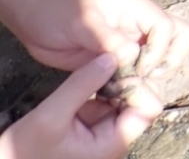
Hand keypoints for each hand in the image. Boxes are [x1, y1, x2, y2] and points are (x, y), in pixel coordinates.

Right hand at [0, 54, 159, 158]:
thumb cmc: (24, 151)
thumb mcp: (50, 117)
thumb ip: (82, 86)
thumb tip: (112, 56)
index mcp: (113, 144)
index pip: (148, 108)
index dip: (140, 85)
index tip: (120, 66)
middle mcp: (116, 139)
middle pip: (140, 102)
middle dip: (128, 79)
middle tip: (112, 58)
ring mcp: (106, 132)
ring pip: (124, 98)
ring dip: (116, 80)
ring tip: (103, 62)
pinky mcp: (93, 125)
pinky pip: (108, 100)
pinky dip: (103, 86)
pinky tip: (93, 74)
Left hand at [21, 0, 188, 83]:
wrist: (37, 23)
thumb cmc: (58, 15)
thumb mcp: (81, 24)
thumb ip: (107, 38)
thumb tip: (133, 55)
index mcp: (138, 8)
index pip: (167, 28)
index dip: (157, 51)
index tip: (135, 68)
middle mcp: (143, 22)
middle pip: (180, 36)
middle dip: (169, 60)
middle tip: (144, 77)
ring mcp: (136, 39)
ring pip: (167, 54)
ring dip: (156, 73)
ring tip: (132, 86)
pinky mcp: (124, 57)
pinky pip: (145, 69)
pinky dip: (139, 82)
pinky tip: (120, 92)